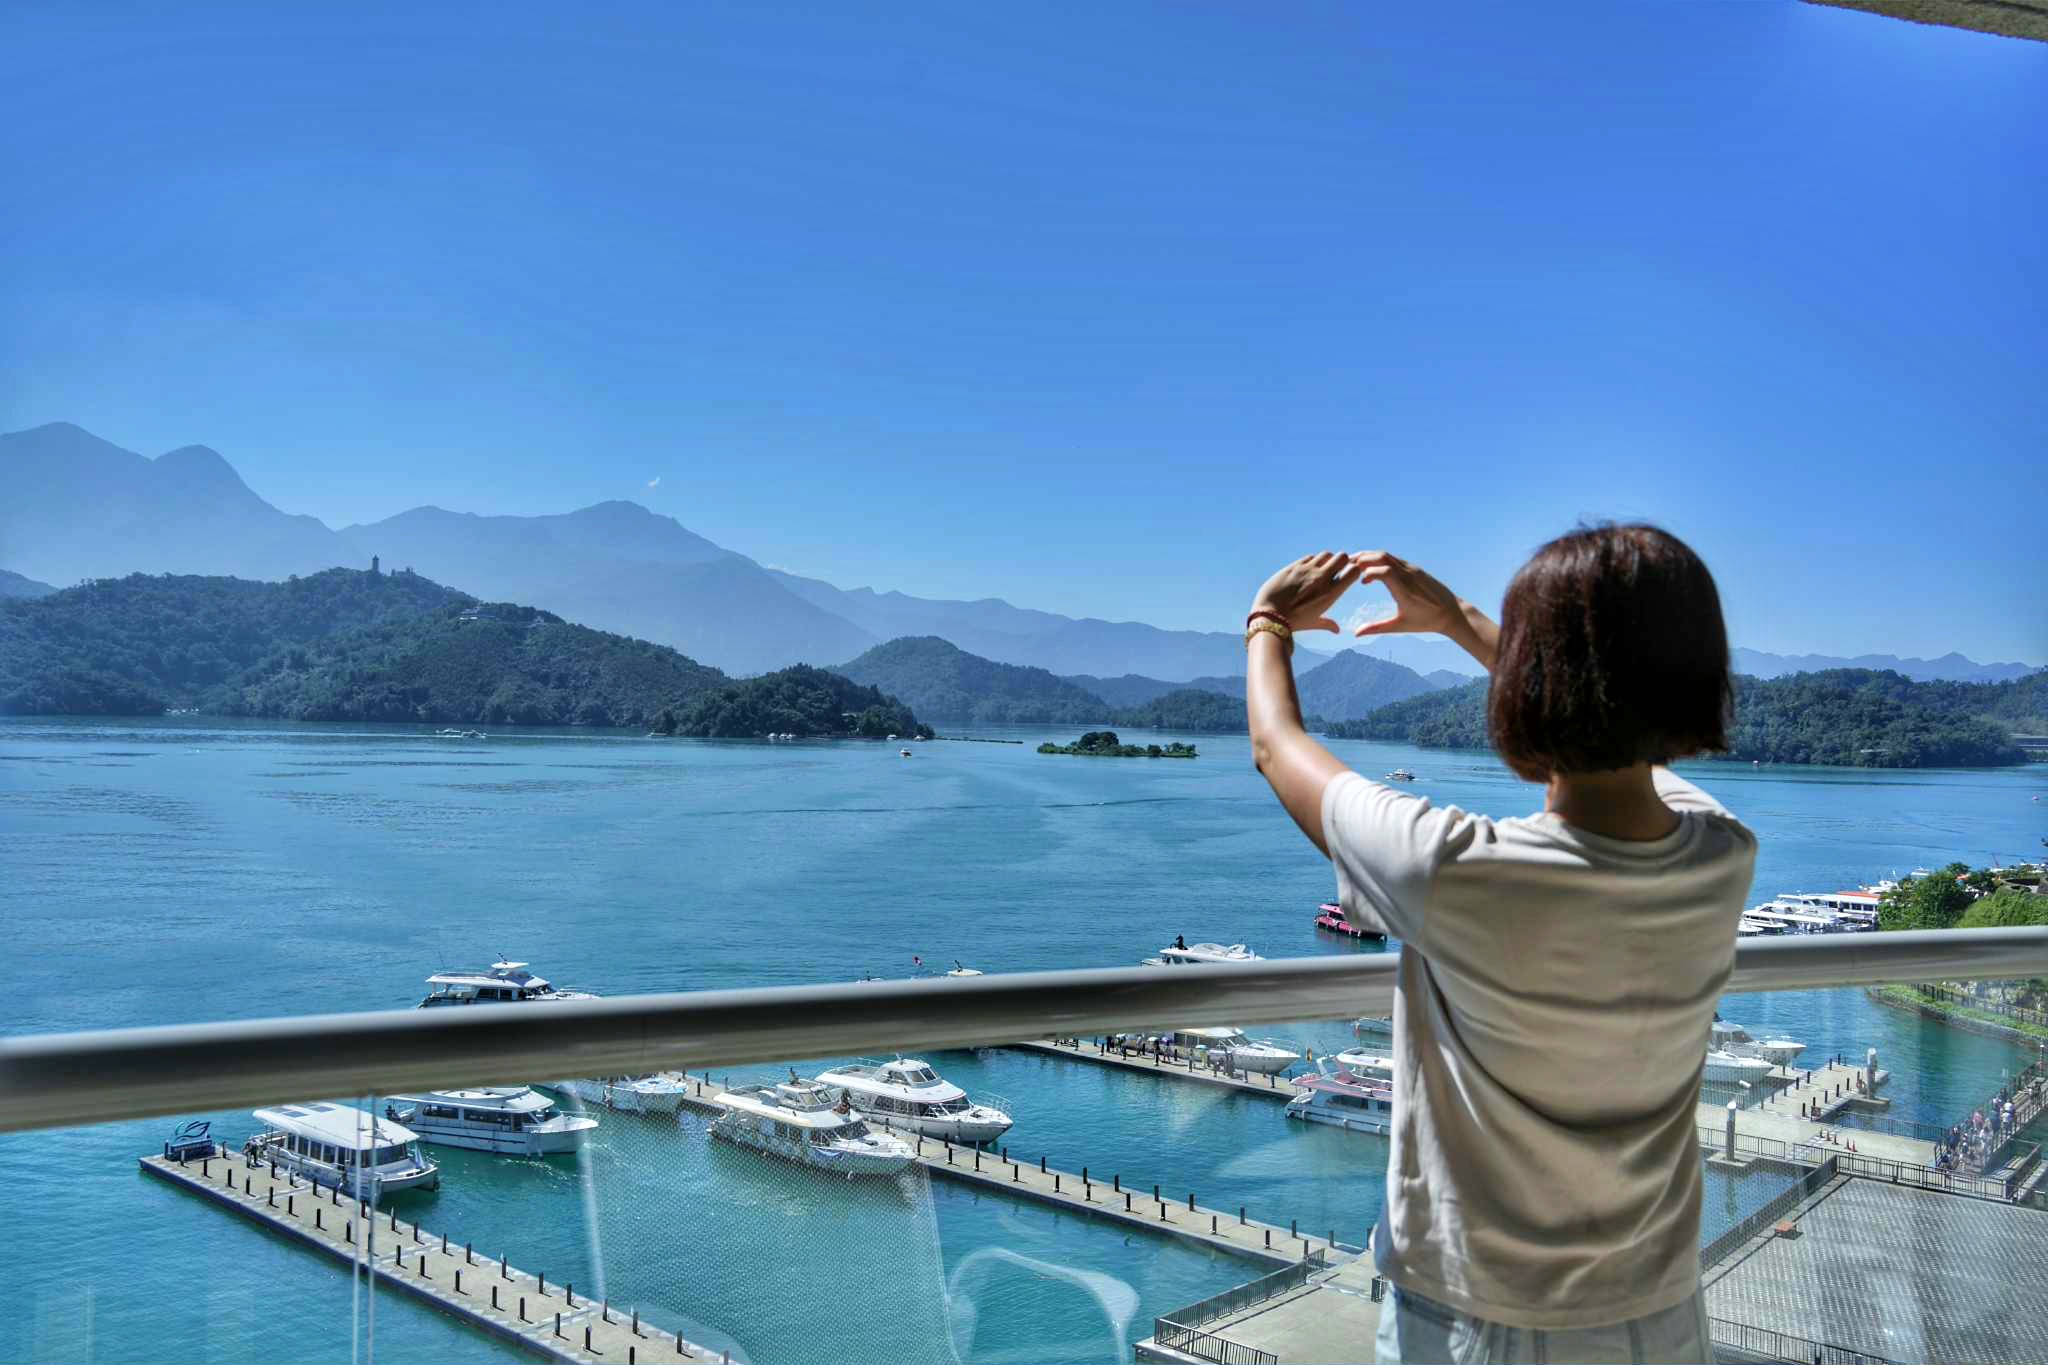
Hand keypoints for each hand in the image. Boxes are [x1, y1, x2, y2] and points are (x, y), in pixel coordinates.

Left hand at [1250, 551, 1364, 634]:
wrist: (1269, 615)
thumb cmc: (1292, 622)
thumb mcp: (1312, 623)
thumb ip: (1327, 624)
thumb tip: (1337, 630)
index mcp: (1331, 593)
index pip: (1354, 570)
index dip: (1352, 571)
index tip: (1346, 576)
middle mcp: (1322, 578)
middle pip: (1342, 556)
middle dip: (1341, 562)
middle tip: (1334, 570)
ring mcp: (1307, 570)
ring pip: (1326, 554)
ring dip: (1326, 561)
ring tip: (1319, 570)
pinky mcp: (1294, 566)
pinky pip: (1309, 557)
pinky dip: (1311, 562)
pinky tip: (1306, 571)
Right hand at [1349, 550, 1498, 669]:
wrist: (1452, 613)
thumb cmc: (1426, 621)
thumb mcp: (1400, 626)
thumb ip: (1377, 628)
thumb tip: (1356, 634)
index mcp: (1405, 590)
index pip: (1383, 571)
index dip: (1368, 572)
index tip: (1360, 582)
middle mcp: (1409, 576)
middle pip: (1382, 557)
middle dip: (1363, 558)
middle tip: (1347, 565)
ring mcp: (1412, 569)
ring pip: (1387, 555)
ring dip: (1370, 557)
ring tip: (1356, 564)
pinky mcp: (1415, 568)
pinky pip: (1394, 559)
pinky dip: (1379, 560)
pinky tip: (1372, 568)